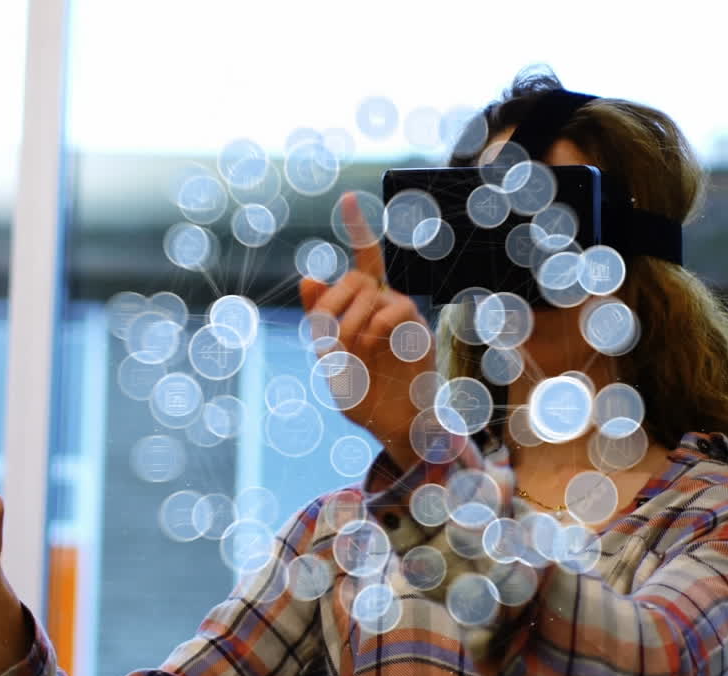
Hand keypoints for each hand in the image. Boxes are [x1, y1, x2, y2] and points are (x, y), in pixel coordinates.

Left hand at [299, 192, 432, 469]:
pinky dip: (374, 329)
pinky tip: (371, 349)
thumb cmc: (362, 390)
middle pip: (355, 276)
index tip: (349, 198)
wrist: (392, 424)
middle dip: (332, 304)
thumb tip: (308, 275)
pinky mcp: (418, 330)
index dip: (359, 227)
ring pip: (370, 295)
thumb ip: (320, 317)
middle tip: (325, 338)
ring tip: (347, 353)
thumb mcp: (330, 354)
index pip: (363, 258)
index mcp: (363, 303)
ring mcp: (403, 315)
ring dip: (349, 324)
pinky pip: (395, 311)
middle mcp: (385, 301)